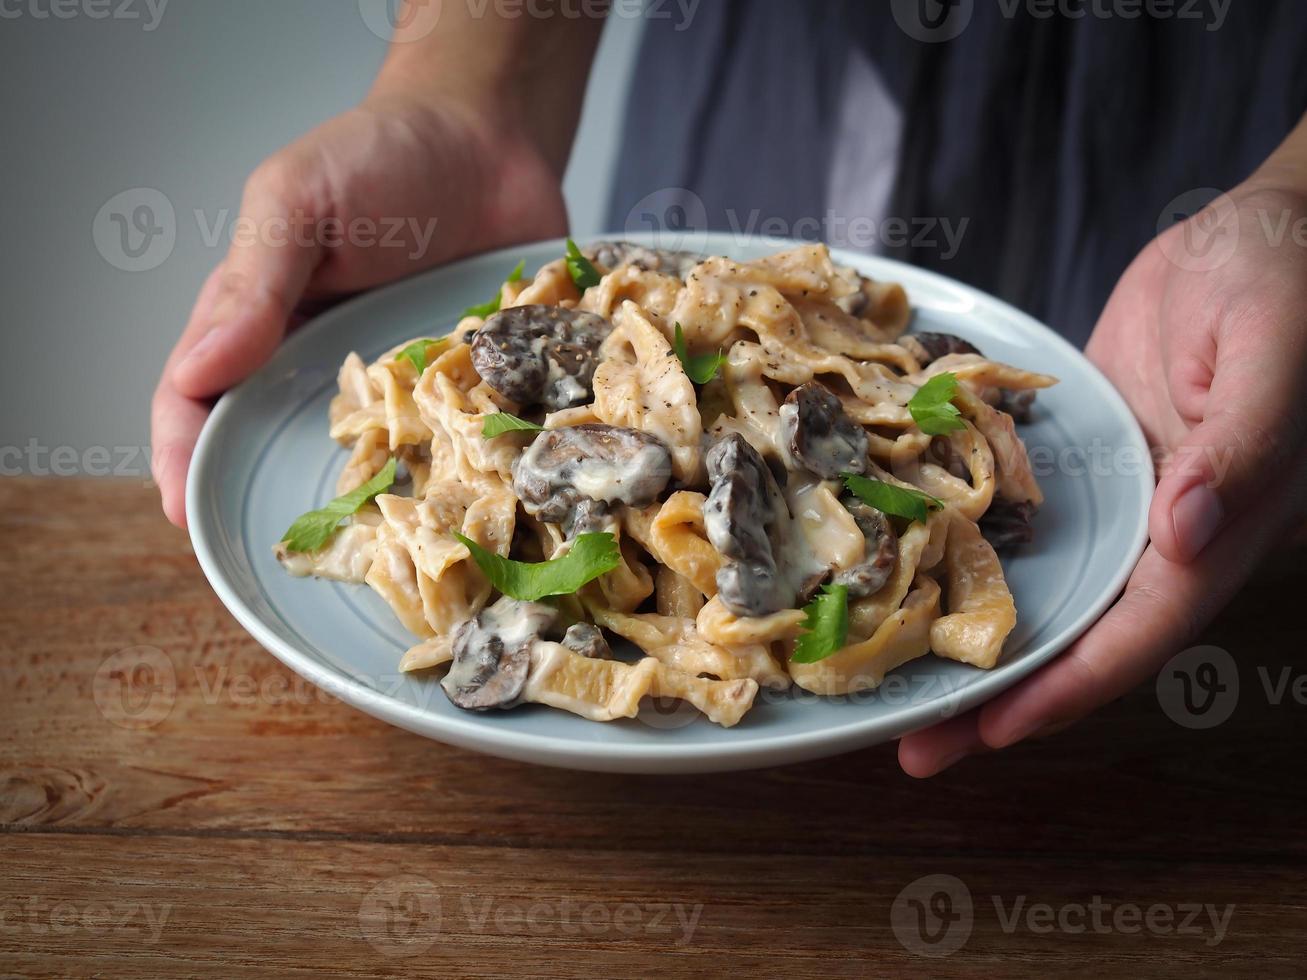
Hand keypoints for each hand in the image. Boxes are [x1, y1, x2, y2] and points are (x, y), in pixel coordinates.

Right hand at [151, 90, 566, 525]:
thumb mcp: (295, 200)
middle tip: (281, 563)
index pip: (200, 402)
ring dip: (374, 508)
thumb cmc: (380, 153)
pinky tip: (468, 512)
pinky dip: (461, 475)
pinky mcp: (469, 387)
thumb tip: (197, 372)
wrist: (492, 135)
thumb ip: (253, 282)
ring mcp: (401, 385)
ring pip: (374, 464)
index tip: (186, 514)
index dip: (184, 459)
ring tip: (378, 557)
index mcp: (263, 323)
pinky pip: (459, 442)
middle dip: (277, 506)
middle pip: (282, 451)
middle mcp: (326, 367)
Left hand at [899, 181, 1306, 775]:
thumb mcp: (1272, 351)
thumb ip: (1241, 444)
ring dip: (983, 643)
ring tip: (900, 686)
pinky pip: (1029, 525)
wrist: (1262, 229)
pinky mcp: (1087, 465)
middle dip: (1006, 696)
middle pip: (1084, 634)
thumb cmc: (1286, 276)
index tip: (994, 729)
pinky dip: (981, 561)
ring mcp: (1125, 501)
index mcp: (1226, 524)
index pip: (1141, 630)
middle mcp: (1170, 531)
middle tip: (917, 745)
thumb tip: (1190, 532)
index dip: (1069, 686)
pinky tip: (918, 581)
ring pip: (1051, 592)